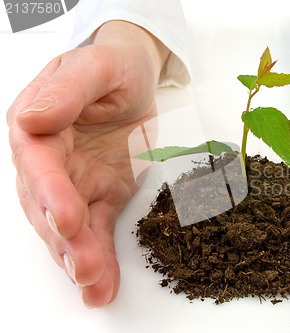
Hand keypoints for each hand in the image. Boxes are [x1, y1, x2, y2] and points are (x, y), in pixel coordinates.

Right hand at [7, 21, 167, 307]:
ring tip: (94, 286)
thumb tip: (31, 119)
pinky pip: (97, 231)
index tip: (67, 219)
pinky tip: (103, 286)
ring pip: (69, 228)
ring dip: (80, 259)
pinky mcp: (100, 196)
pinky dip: (101, 258)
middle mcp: (47, 161)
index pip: (38, 164)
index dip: (51, 194)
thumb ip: (67, 90)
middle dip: (65, 241)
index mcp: (37, 125)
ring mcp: (73, 183)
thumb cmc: (114, 65)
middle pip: (48, 207)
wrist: (135, 77)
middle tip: (85, 268)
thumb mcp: (97, 66)